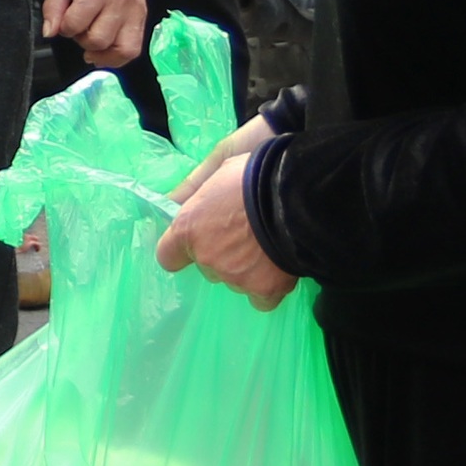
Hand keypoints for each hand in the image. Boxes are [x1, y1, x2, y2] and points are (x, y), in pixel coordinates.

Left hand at [39, 0, 151, 67]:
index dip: (64, 27)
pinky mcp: (141, 19)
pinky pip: (132, 49)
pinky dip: (117, 56)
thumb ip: (53, 4)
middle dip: (81, 39)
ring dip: (99, 51)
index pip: (76, 22)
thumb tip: (50, 30)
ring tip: (91, 40)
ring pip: (118, 49)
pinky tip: (105, 51)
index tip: (64, 22)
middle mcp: (120, 1)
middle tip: (78, 28)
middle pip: (97, 40)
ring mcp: (134, 11)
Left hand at [155, 123, 298, 308]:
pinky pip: (260, 298)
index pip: (167, 256)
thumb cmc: (255, 174)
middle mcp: (207, 258)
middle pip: (207, 266)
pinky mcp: (264, 289)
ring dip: (246, 268)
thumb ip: (193, 191)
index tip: (196, 241)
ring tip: (267, 246)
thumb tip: (173, 200)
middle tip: (244, 233)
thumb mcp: (218, 167)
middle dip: (221, 253)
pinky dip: (267, 287)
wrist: (297, 195)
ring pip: (235, 280)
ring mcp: (235, 277)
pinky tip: (278, 270)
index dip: (181, 250)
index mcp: (188, 230)